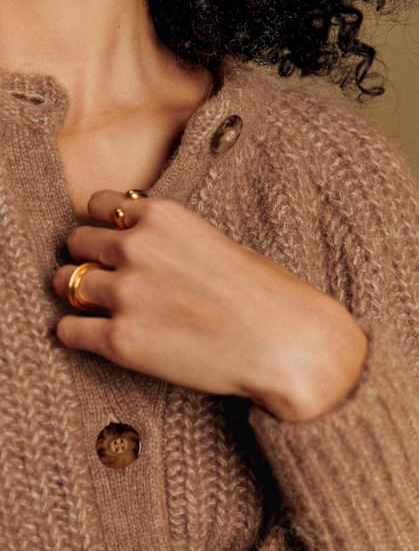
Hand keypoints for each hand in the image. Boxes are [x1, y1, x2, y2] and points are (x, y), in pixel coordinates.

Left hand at [52, 190, 366, 420]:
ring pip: (67, 282)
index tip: (108, 245)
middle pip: (77, 241)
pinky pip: (68, 329)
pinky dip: (75, 332)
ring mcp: (126, 293)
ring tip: (93, 308)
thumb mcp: (213, 243)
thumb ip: (167, 239)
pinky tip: (93, 336)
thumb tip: (131, 244)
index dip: (100, 226)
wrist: (287, 345)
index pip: (97, 205)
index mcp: (162, 215)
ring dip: (76, 294)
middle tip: (102, 279)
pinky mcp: (121, 340)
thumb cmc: (262, 296)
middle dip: (86, 259)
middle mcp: (137, 247)